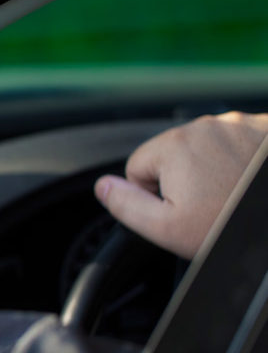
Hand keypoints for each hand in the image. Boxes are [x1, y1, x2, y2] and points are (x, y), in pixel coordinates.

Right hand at [95, 111, 267, 258]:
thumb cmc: (234, 224)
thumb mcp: (168, 229)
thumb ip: (126, 205)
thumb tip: (102, 187)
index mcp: (175, 145)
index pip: (137, 168)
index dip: (153, 196)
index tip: (181, 212)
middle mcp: (207, 125)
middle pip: (174, 154)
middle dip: (185, 180)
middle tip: (210, 208)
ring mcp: (243, 123)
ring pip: (209, 149)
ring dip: (215, 170)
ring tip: (233, 197)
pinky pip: (242, 144)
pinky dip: (244, 161)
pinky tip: (250, 183)